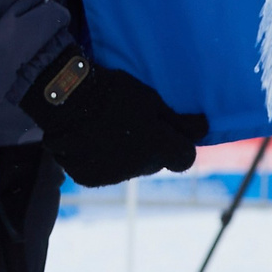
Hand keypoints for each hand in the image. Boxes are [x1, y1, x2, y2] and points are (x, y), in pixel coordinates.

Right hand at [22, 52, 209, 187]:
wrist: (66, 99)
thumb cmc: (115, 92)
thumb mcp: (152, 99)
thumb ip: (179, 121)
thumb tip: (204, 129)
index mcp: (158, 148)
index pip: (185, 159)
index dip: (182, 145)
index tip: (174, 131)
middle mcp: (138, 168)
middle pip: (156, 163)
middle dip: (153, 148)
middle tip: (137, 124)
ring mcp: (111, 177)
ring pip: (130, 169)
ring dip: (128, 156)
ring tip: (112, 130)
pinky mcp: (88, 179)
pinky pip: (105, 172)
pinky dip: (103, 160)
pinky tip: (94, 140)